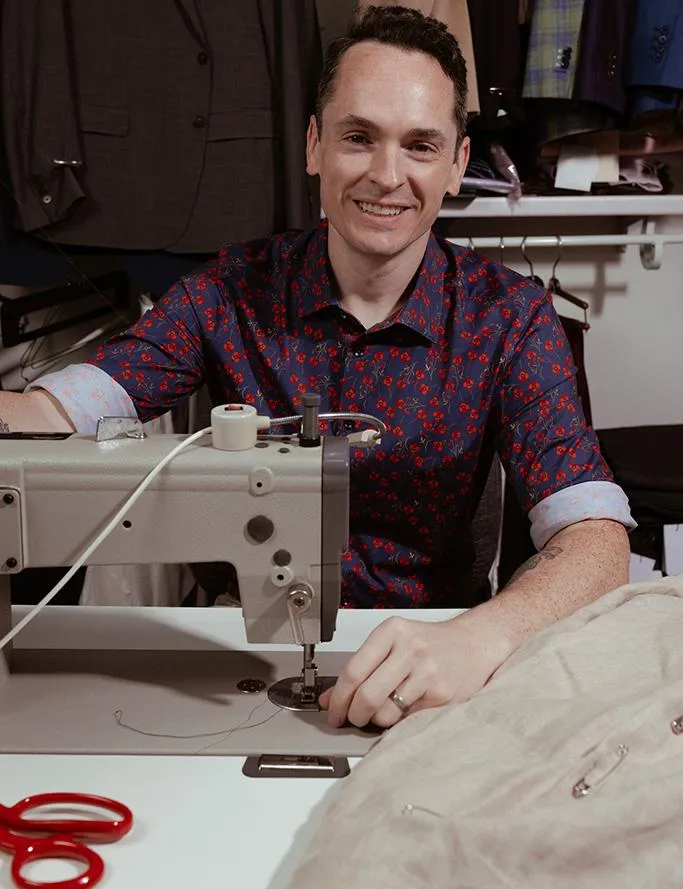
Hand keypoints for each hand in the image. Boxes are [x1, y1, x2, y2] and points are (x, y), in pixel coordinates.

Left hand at [318, 613, 511, 728]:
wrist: (474, 645)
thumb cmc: (430, 644)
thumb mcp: (393, 643)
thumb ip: (362, 667)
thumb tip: (329, 697)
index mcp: (392, 631)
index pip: (353, 670)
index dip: (337, 697)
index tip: (332, 709)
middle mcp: (410, 649)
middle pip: (366, 695)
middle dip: (353, 714)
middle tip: (351, 718)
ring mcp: (427, 672)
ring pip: (385, 712)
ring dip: (376, 720)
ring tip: (381, 711)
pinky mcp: (442, 695)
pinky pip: (407, 719)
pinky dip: (399, 720)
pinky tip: (404, 708)